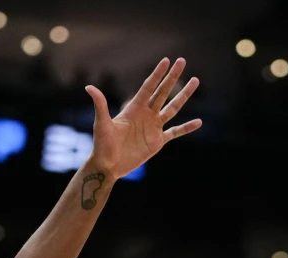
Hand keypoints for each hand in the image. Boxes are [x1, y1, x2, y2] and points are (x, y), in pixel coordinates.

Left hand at [86, 57, 200, 179]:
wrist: (108, 166)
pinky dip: (187, 128)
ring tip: (195, 81)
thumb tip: (88, 87)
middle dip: (173, 77)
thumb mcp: (101, 124)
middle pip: (163, 92)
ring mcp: (153, 127)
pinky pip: (175, 132)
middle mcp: (146, 115)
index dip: (157, 74)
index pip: (148, 87)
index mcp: (134, 108)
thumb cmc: (102, 145)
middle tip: (182, 61)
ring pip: (172, 108)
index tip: (166, 60)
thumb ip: (100, 105)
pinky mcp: (158, 141)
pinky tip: (198, 122)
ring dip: (183, 95)